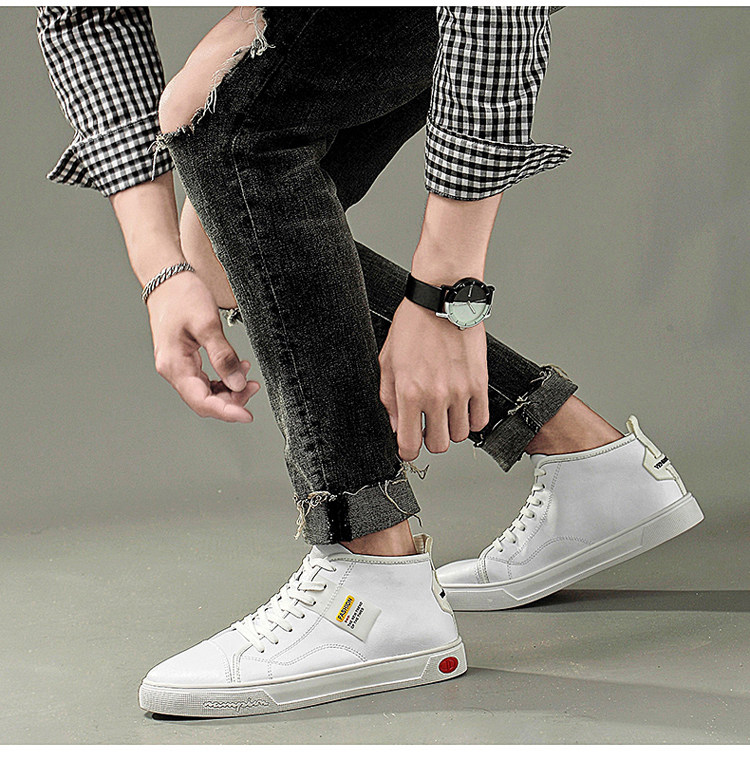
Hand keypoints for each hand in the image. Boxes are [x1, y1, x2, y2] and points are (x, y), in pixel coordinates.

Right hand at [147, 269, 260, 421]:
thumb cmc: (183, 296)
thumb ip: (223, 357)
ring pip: (205, 392)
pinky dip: (222, 379)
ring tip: (249, 377)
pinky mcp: (184, 360)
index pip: (202, 401)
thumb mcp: (207, 324)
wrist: (167, 277)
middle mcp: (172, 370)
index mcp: (174, 365)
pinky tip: (237, 369)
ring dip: (228, 390)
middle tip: (254, 386)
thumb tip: (237, 384)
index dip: (227, 411)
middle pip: (204, 401)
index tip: (248, 416)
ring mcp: (177, 366)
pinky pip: (204, 380)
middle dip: (231, 400)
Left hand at [378, 298, 489, 460]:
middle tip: (428, 427)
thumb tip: (396, 424)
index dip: (407, 451)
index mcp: (409, 392)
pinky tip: (463, 409)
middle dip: (430, 440)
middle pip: (438, 445)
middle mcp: (435, 396)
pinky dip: (472, 420)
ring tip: (446, 413)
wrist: (441, 300)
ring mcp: (460, 391)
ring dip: (452, 428)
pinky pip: (480, 420)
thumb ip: (388, 398)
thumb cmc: (414, 325)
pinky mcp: (479, 383)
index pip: (409, 444)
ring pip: (460, 435)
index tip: (409, 447)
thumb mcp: (387, 361)